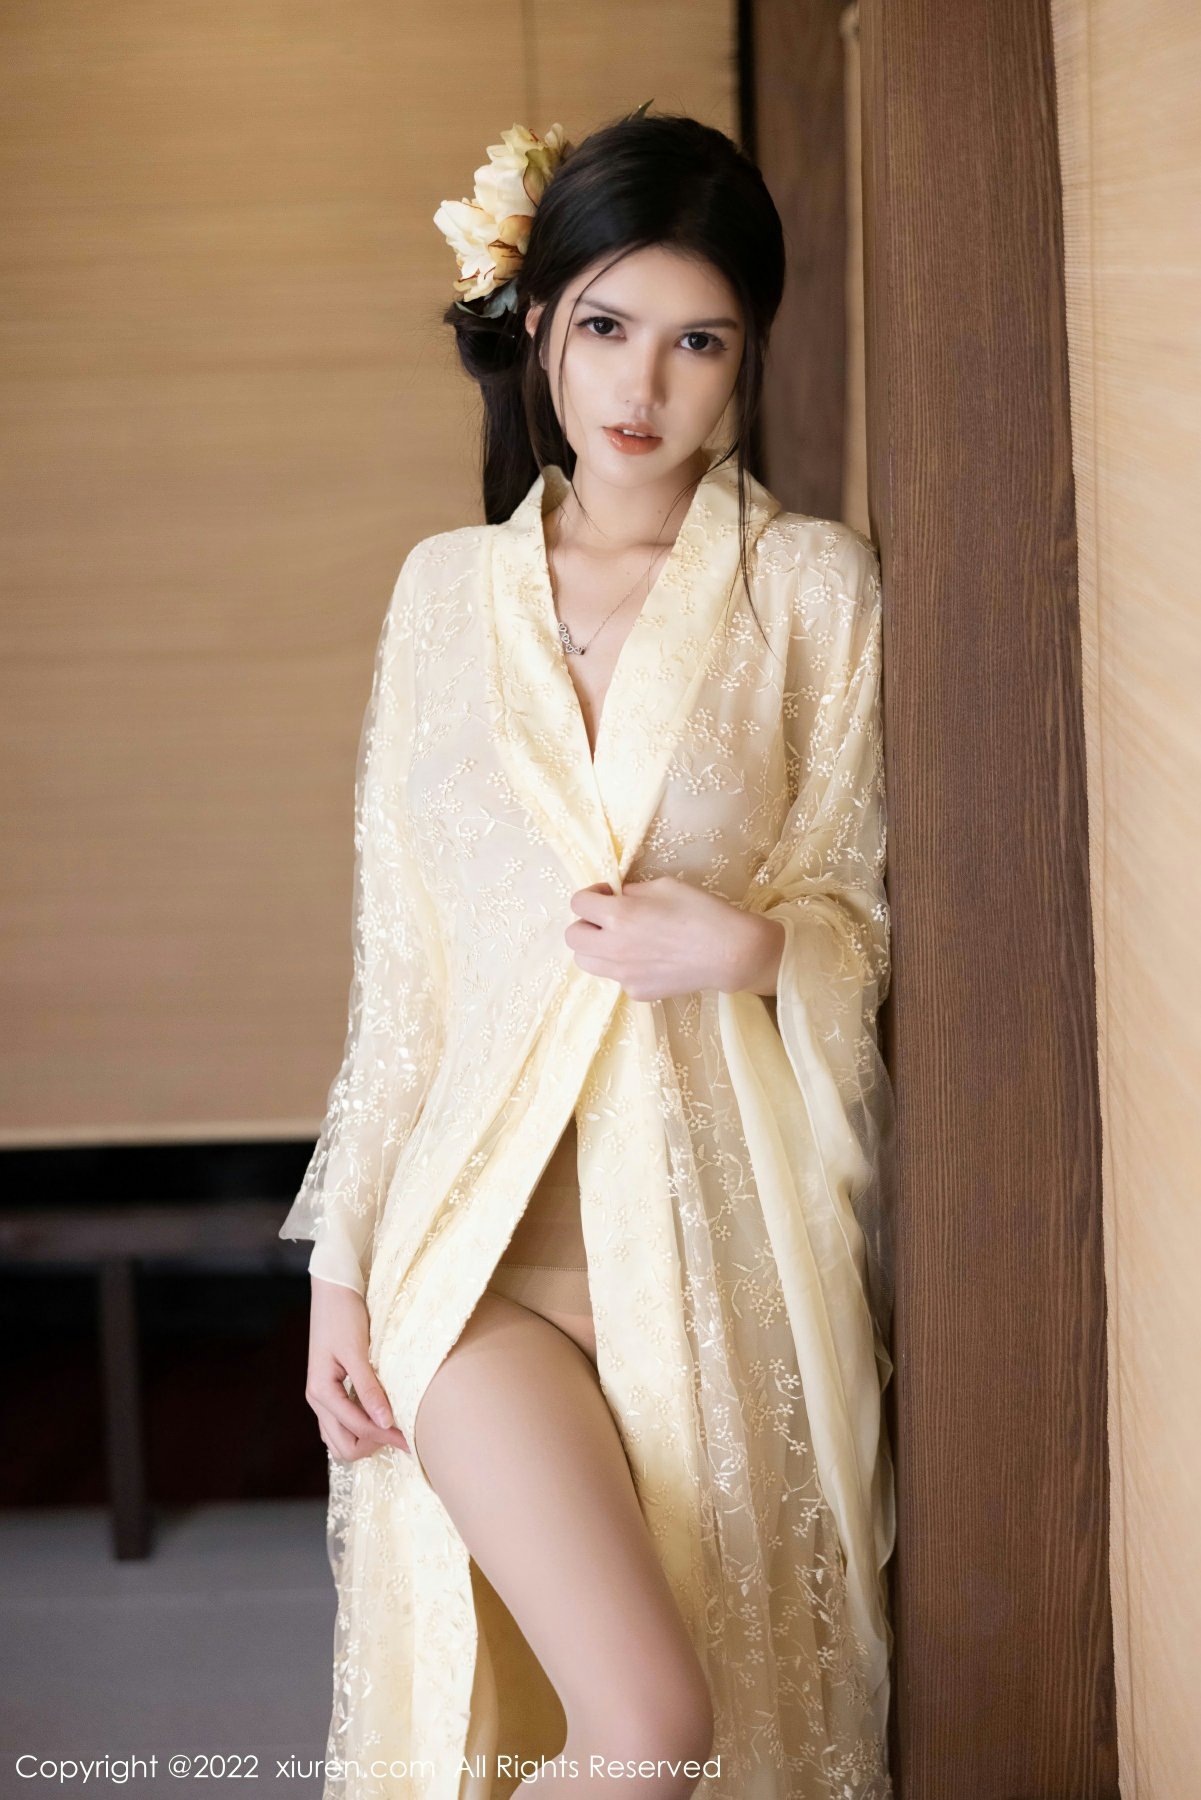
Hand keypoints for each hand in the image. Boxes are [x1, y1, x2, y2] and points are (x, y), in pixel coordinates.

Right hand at [306, 1277, 411, 1463]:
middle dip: (373, 1445)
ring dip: (365, 1440)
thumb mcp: (357, 1350)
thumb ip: (369, 1387)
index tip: (411, 1440)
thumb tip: (386, 1422)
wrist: (333, 1291)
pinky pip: (340, 1424)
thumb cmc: (344, 1315)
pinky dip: (359, 1429)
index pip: (357, 1427)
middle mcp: (317, 1399)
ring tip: (394, 1430)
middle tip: (403, 1436)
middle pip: (343, 1446)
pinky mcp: (329, 1391)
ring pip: (339, 1439)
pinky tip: (379, 1418)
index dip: (385, 1436)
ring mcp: (321, 1397)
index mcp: (321, 1391)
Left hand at [565, 875, 784, 1001]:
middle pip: (572, 937)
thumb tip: (619, 897)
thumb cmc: (701, 912)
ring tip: (622, 940)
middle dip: (586, 923)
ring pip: (586, 963)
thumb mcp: (664, 886)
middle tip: (608, 918)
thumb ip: (633, 891)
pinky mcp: (637, 992)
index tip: (609, 894)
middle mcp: (613, 948)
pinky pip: (616, 978)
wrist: (730, 953)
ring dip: (596, 948)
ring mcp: (623, 975)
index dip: (591, 894)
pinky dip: (623, 967)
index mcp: (618, 915)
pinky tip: (648, 959)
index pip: (578, 904)